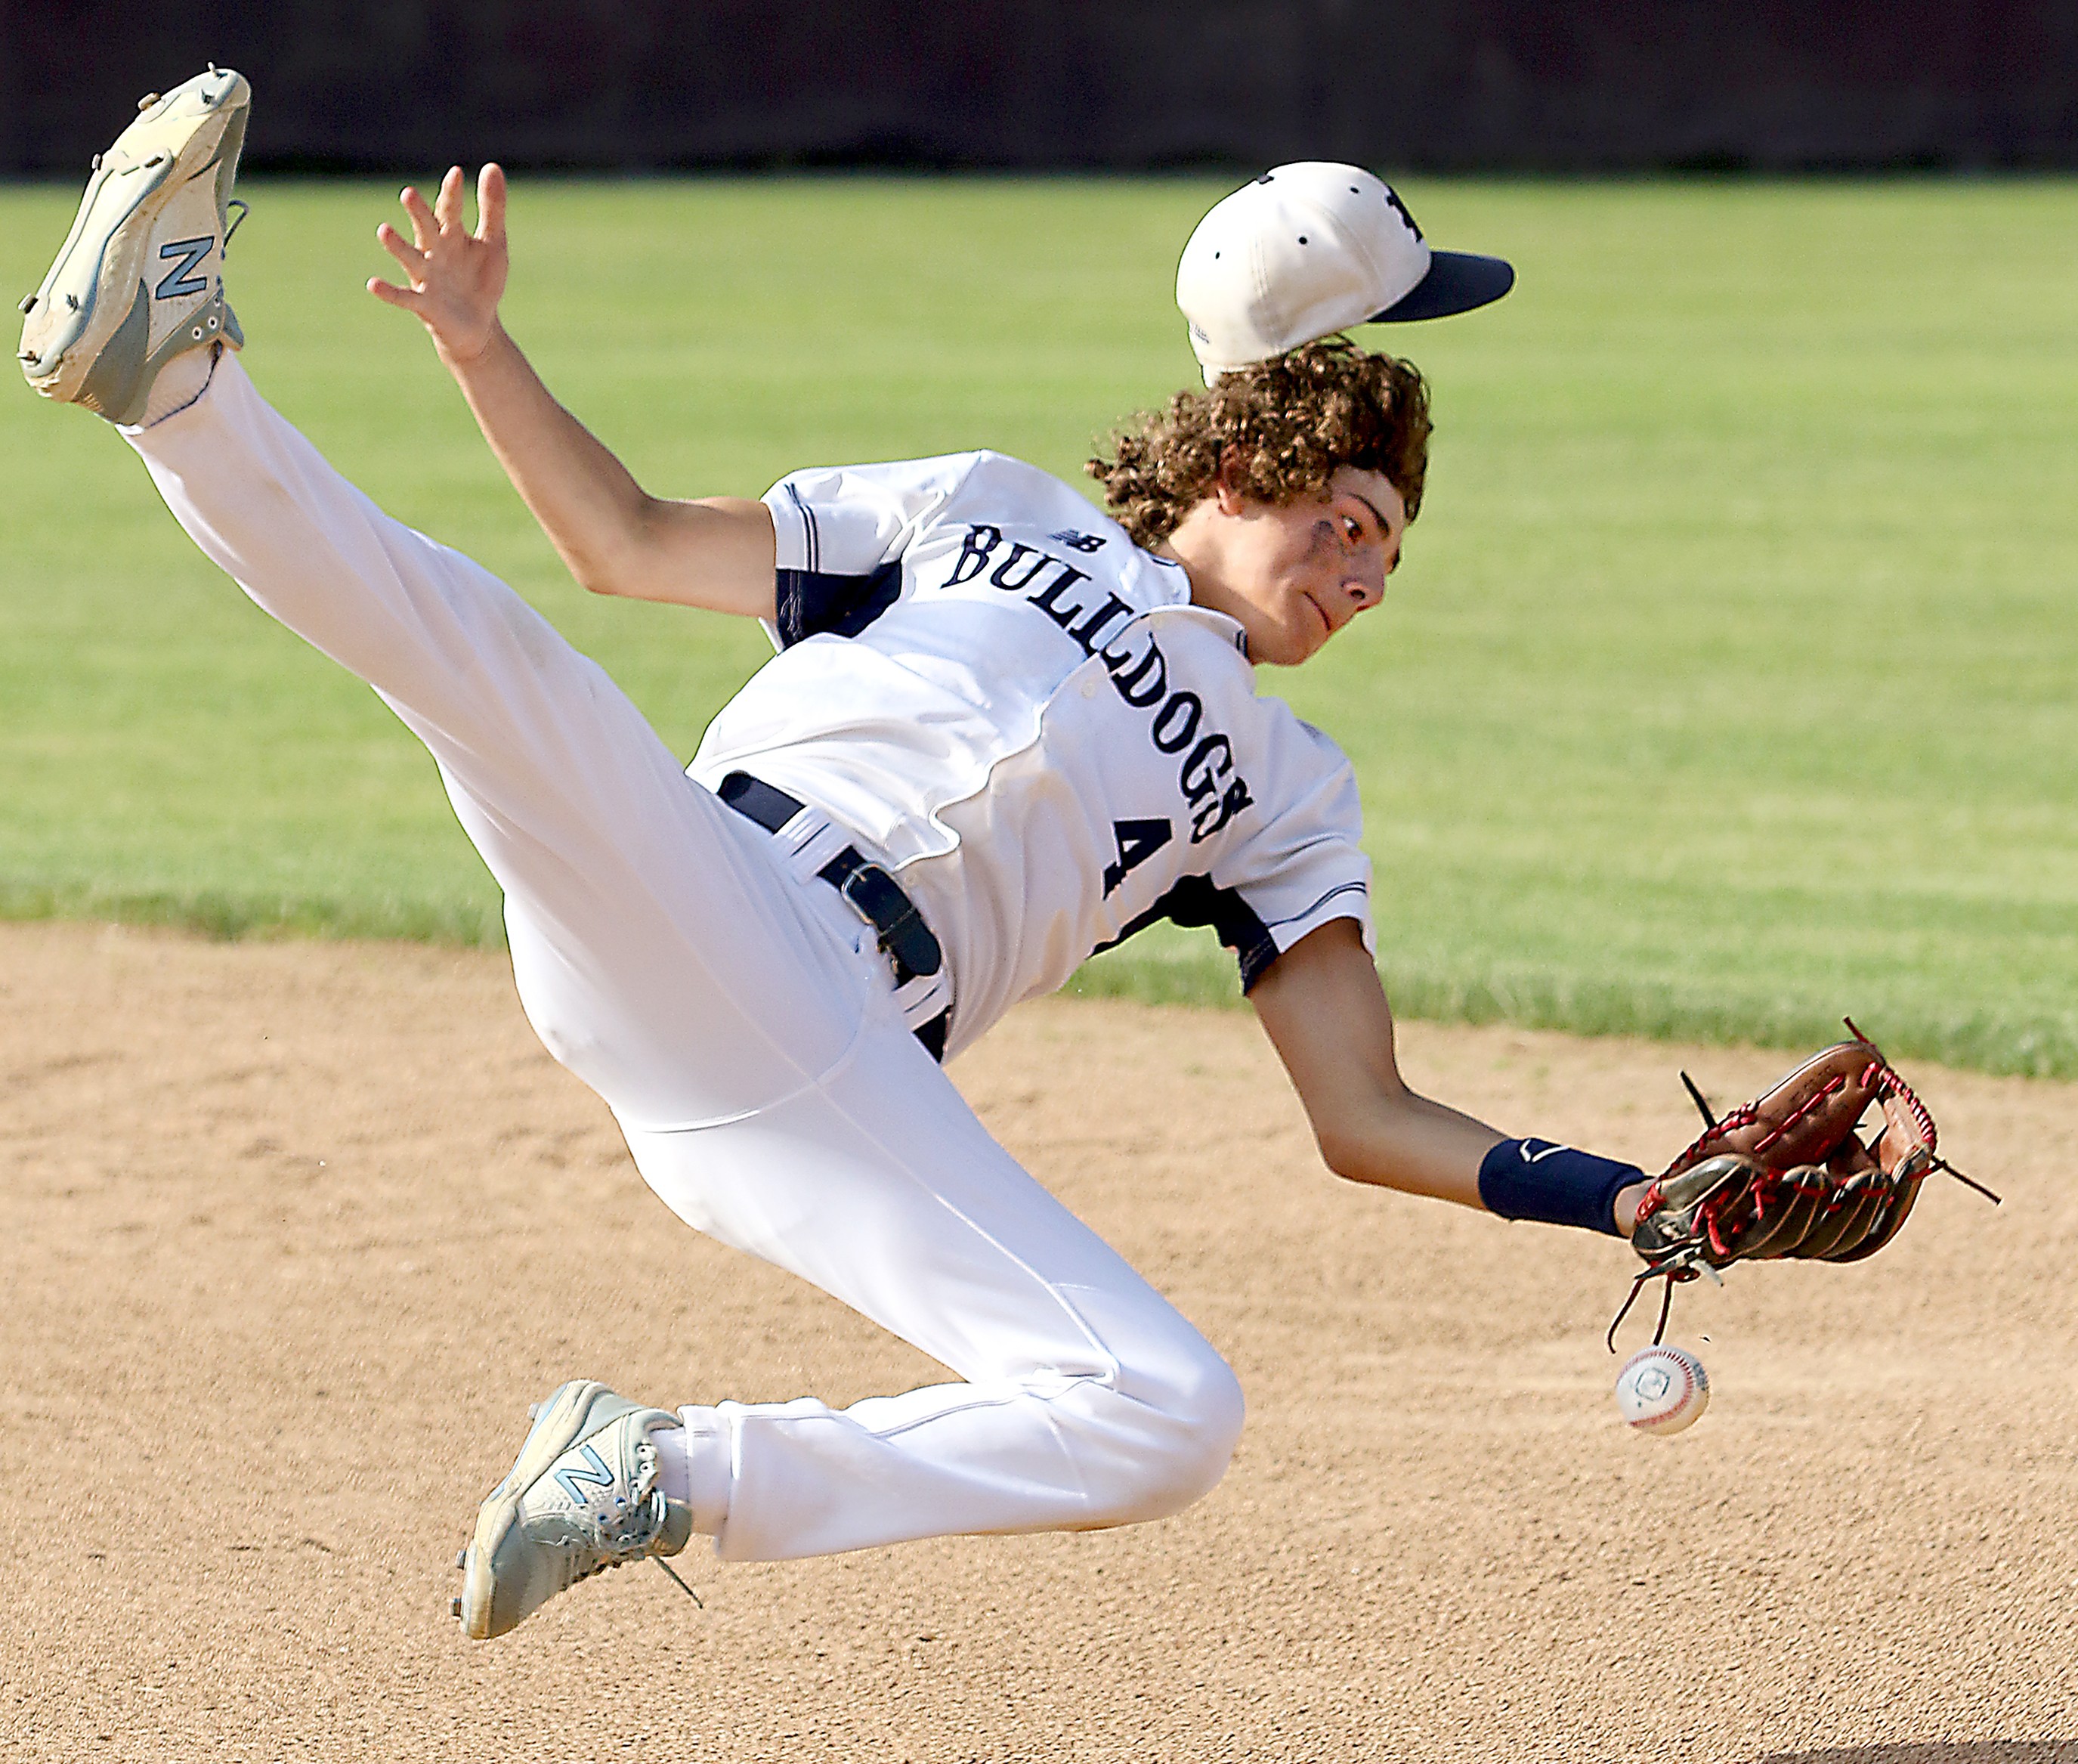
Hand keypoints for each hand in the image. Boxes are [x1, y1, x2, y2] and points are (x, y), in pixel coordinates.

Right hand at [367, 165, 508, 365]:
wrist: (478, 325)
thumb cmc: (482, 278)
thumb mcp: (493, 242)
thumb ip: (492, 208)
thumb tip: (492, 166)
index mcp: (451, 235)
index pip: (449, 210)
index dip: (452, 194)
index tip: (456, 173)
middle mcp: (434, 251)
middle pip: (425, 228)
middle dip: (418, 213)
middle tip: (408, 193)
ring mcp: (427, 277)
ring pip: (409, 257)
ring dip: (397, 245)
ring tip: (384, 230)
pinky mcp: (424, 304)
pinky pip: (403, 297)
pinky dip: (389, 292)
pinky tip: (373, 284)